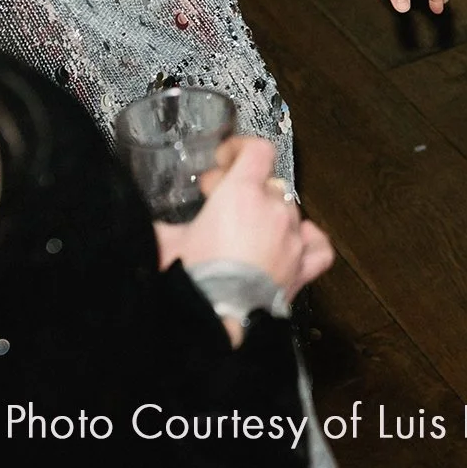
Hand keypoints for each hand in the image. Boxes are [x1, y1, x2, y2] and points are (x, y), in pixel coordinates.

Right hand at [153, 138, 335, 307]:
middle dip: (243, 188)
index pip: (257, 151)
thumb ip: (162, 226)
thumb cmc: (187, 274)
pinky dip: (309, 241)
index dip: (240, 149)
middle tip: (216, 203)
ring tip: (246, 231)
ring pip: (290, 212)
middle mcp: (275, 209)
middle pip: (268, 184)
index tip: (222, 161)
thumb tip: (148, 225)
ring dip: (269, 215)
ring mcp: (294, 238)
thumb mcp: (164, 243)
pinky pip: (319, 247)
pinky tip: (294, 242)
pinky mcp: (303, 267)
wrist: (213, 318)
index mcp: (243, 193)